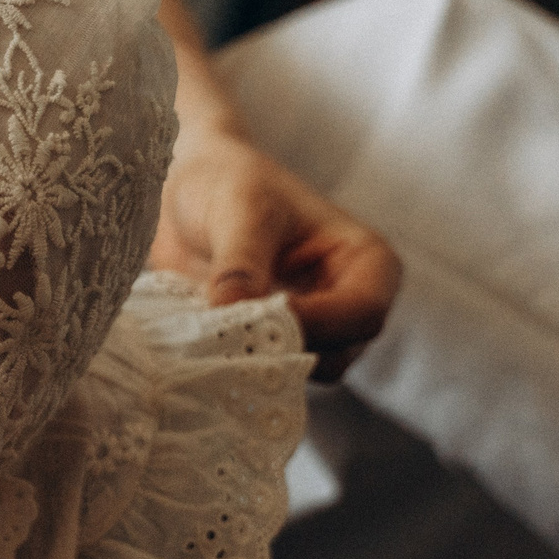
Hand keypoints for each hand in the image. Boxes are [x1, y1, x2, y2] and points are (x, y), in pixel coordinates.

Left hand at [151, 127, 401, 380]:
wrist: (190, 187)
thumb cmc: (230, 183)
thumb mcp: (241, 210)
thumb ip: (241, 262)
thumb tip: (230, 311)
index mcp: (368, 262)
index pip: (363, 313)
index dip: (314, 323)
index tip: (252, 314)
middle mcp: (349, 304)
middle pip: (335, 355)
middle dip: (280, 349)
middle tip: (220, 333)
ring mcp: (311, 331)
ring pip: (296, 373)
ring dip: (250, 361)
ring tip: (205, 332)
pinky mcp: (270, 346)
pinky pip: (259, 375)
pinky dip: (230, 365)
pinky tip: (199, 342)